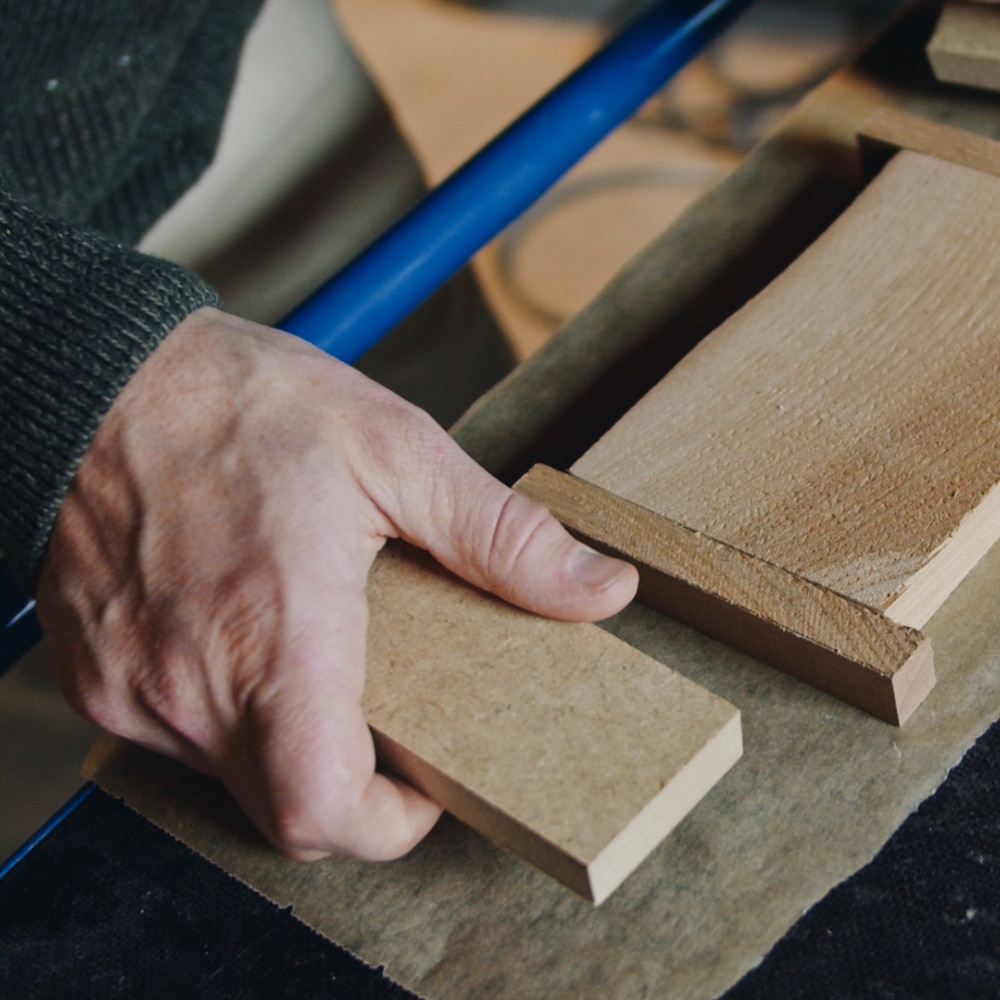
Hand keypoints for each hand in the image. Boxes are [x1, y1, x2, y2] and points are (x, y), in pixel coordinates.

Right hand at [36, 307, 637, 861]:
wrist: (100, 377)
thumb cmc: (237, 403)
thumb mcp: (393, 451)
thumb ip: (501, 538)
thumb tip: (598, 590)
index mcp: (274, 635)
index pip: (323, 811)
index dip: (391, 821)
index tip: (426, 781)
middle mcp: (188, 683)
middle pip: (287, 808)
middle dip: (352, 780)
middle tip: (387, 702)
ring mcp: (130, 688)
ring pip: (232, 774)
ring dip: (290, 735)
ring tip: (316, 648)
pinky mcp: (94, 676)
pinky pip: (177, 733)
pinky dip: (228, 707)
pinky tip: (246, 635)